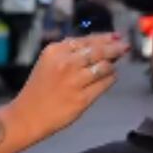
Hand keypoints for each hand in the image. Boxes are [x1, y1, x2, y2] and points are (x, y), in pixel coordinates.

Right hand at [14, 34, 128, 136]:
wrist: (27, 116)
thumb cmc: (39, 89)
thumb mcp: (48, 62)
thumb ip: (69, 52)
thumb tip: (98, 43)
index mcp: (55, 51)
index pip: (87, 40)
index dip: (104, 37)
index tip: (117, 36)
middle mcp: (66, 63)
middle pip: (99, 51)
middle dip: (115, 47)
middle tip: (125, 46)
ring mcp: (75, 81)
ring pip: (104, 66)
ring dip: (112, 64)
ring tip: (115, 64)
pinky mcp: (82, 98)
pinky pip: (105, 84)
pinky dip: (111, 78)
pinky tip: (111, 77)